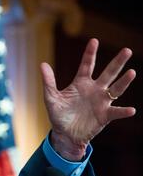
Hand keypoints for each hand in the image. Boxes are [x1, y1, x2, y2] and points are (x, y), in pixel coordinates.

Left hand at [40, 38, 135, 160]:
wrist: (65, 134)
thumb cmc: (58, 115)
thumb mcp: (51, 98)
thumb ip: (48, 82)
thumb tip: (42, 64)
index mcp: (81, 83)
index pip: (86, 65)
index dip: (90, 53)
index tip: (94, 40)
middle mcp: (94, 90)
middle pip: (108, 73)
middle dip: (117, 62)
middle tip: (126, 50)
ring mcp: (101, 102)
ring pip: (116, 89)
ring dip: (124, 81)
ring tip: (132, 72)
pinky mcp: (105, 115)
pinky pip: (116, 112)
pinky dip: (124, 111)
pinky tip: (131, 110)